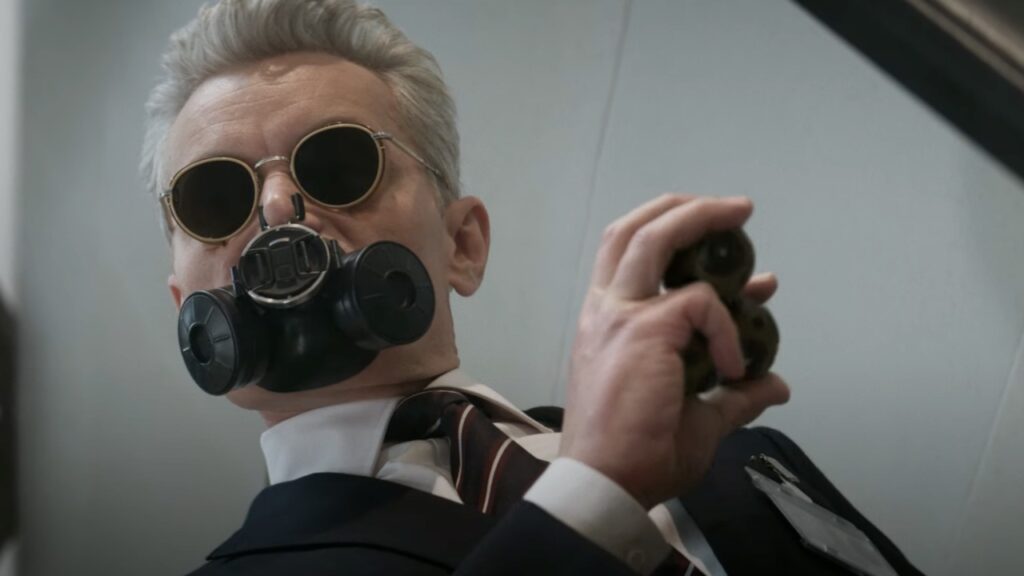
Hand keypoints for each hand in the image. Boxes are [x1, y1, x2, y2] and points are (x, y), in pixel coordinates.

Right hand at [559, 194, 789, 508]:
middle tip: (731, 209)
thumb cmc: (639, 455)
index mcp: (608, 326)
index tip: (736, 266)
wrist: (607, 484)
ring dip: (698, 217)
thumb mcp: (700, 419)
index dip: (681, 247)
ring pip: (652, 238)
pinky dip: (728, 326)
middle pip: (632, 231)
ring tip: (739, 212)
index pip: (633, 263)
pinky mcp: (642, 329)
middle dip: (682, 208)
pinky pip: (700, 303)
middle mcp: (606, 311)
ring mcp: (620, 315)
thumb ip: (735, 396)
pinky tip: (735, 365)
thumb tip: (777, 384)